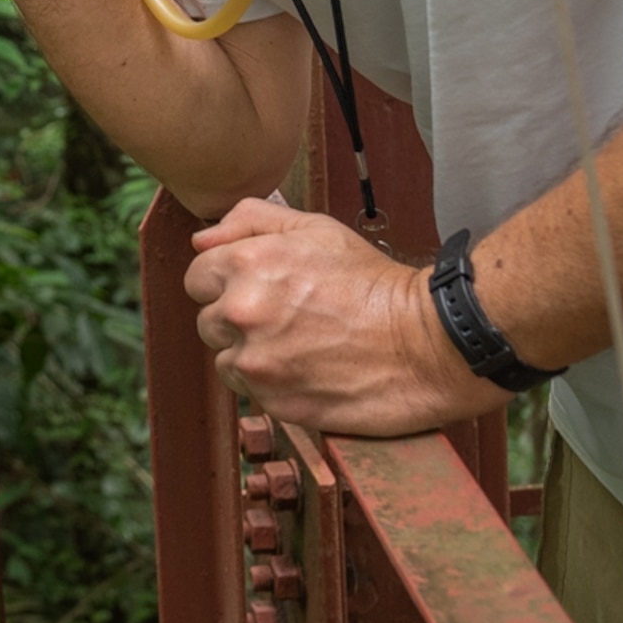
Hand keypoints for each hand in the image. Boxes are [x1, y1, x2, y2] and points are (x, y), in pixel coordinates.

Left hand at [182, 198, 507, 435]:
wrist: (425, 342)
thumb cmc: (374, 283)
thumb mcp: (315, 229)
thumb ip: (250, 221)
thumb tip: (201, 237)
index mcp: (245, 264)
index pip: (197, 278)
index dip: (227, 282)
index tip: (261, 289)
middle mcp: (242, 312)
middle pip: (209, 320)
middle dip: (239, 319)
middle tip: (288, 317)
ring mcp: (256, 361)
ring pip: (226, 359)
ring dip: (252, 355)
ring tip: (301, 345)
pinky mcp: (275, 401)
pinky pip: (252, 393)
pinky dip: (273, 385)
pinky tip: (309, 370)